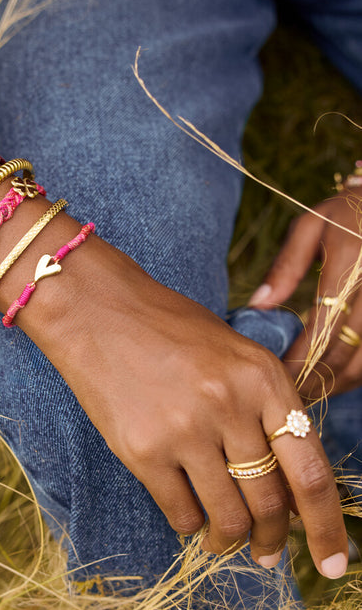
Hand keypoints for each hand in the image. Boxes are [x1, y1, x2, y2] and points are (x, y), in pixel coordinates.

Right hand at [31, 239, 347, 578]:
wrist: (97, 312)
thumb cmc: (170, 330)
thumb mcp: (235, 354)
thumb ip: (266, 409)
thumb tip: (288, 481)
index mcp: (263, 379)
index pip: (311, 472)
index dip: (327, 528)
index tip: (333, 564)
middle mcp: (230, 406)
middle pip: (270, 504)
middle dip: (274, 541)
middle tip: (269, 553)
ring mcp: (185, 431)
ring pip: (227, 518)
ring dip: (230, 541)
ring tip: (225, 541)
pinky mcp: (143, 450)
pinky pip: (181, 513)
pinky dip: (190, 525)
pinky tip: (188, 515)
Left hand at [248, 190, 361, 398]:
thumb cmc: (346, 214)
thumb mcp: (312, 226)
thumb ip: (286, 267)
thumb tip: (258, 306)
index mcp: (350, 265)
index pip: (323, 327)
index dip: (299, 358)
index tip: (274, 374)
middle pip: (345, 353)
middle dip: (314, 379)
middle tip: (285, 395)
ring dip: (336, 384)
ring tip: (306, 393)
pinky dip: (354, 374)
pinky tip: (332, 379)